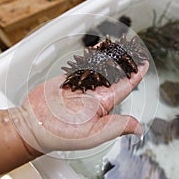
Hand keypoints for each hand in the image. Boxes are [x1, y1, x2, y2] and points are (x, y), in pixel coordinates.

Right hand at [9, 62, 148, 153]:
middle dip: (125, 61)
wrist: (34, 126)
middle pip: (115, 73)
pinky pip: (82, 64)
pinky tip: (99, 48)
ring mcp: (81, 85)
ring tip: (120, 44)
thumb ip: (116, 127)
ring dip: (110, 55)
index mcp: (103, 105)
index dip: (136, 74)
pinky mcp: (68, 79)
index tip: (144, 63)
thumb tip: (139, 129)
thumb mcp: (93, 134)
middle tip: (133, 48)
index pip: (125, 86)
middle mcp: (94, 94)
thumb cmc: (61, 135)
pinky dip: (91, 55)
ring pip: (100, 66)